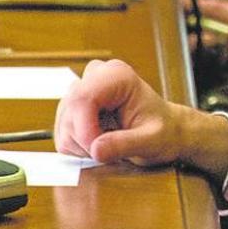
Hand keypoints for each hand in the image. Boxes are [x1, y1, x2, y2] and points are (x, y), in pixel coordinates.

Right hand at [54, 59, 227, 176]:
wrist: (165, 132)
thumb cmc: (163, 131)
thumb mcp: (151, 141)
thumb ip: (125, 144)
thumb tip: (95, 149)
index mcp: (118, 76)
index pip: (83, 98)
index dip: (84, 129)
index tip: (97, 151)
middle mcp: (97, 76)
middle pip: (70, 111)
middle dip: (84, 140)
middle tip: (110, 151)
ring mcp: (83, 90)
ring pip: (64, 124)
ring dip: (81, 144)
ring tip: (110, 144)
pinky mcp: (73, 107)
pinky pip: (62, 132)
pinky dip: (77, 146)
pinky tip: (100, 143)